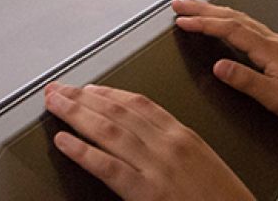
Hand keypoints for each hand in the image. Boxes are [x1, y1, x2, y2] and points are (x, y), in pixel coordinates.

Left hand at [43, 82, 253, 200]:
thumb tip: (143, 136)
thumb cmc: (223, 198)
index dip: (107, 92)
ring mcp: (156, 167)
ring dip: (76, 114)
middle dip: (82, 97)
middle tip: (57, 89)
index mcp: (183, 135)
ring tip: (54, 105)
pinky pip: (107, 166)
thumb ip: (174, 145)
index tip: (87, 87)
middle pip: (118, 110)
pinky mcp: (146, 192)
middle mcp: (168, 145)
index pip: (138, 103)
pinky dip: (82, 151)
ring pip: (108, 130)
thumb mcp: (203, 161)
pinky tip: (64, 142)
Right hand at [171, 0, 277, 133]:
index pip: (229, 29)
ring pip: (241, 20)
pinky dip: (232, 21)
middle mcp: (273, 42)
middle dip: (204, 9)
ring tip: (198, 8)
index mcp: (270, 49)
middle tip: (180, 3)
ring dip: (217, 12)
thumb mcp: (275, 97)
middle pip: (233, 17)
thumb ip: (246, 80)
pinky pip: (250, 27)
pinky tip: (230, 25)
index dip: (203, 23)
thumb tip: (218, 67)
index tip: (182, 19)